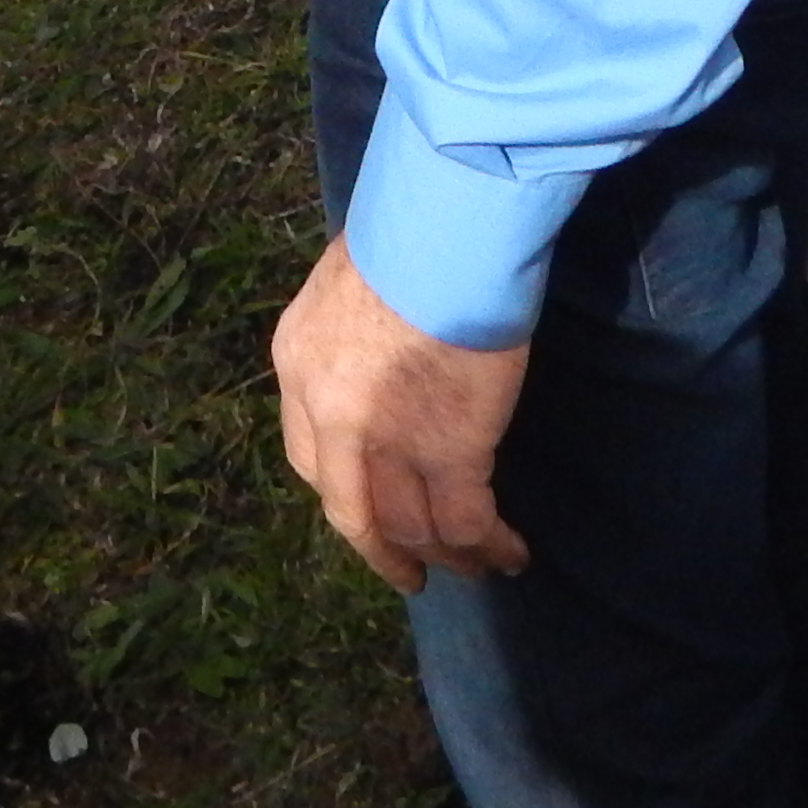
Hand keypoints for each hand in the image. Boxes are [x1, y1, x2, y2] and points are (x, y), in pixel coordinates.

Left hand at [271, 237, 529, 591]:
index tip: (369, 508)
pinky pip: (465, 524)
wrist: (446, 233)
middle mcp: (331, 418)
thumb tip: (380, 350)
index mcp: (298, 365)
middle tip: (410, 573)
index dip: (343, 491)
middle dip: (383, 550)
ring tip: (477, 565)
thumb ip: (351, 332)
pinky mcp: (450, 455)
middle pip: (351, 511)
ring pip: (411, 528)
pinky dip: (489, 545)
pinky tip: (509, 551)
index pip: (308, 458)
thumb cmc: (408, 235)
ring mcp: (387, 443)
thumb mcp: (346, 282)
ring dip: (446, 555)